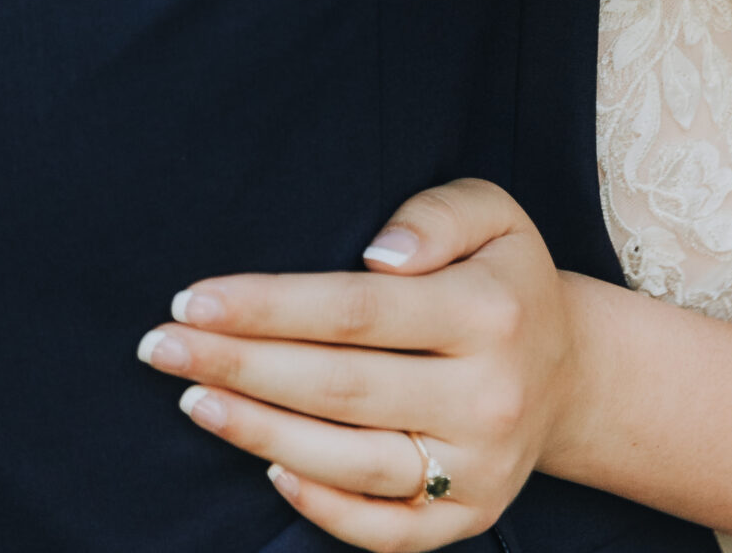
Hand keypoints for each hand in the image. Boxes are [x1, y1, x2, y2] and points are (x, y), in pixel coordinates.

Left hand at [136, 180, 577, 547]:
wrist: (572, 372)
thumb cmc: (504, 277)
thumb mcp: (493, 211)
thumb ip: (436, 214)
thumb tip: (379, 253)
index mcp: (486, 313)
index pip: (352, 312)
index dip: (266, 307)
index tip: (192, 298)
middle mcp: (486, 397)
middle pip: (338, 387)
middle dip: (237, 366)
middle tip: (159, 346)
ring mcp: (479, 468)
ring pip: (352, 461)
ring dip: (259, 432)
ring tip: (192, 400)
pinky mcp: (471, 516)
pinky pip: (388, 530)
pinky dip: (323, 507)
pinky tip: (265, 465)